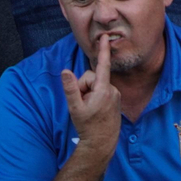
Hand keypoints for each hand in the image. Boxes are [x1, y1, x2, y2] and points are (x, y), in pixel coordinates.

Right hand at [61, 34, 121, 154]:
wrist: (101, 144)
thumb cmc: (87, 126)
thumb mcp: (75, 108)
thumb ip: (70, 88)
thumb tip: (65, 71)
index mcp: (103, 90)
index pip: (102, 65)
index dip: (103, 50)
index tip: (105, 36)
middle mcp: (112, 90)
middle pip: (92, 78)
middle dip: (84, 87)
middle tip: (82, 104)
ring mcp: (115, 95)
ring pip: (96, 85)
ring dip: (89, 93)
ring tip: (89, 109)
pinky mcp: (115, 99)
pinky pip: (101, 91)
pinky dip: (95, 97)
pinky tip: (95, 110)